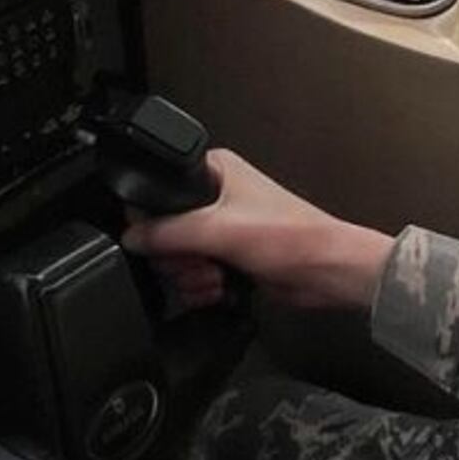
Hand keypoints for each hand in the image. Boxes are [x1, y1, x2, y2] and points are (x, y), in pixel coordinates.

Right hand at [120, 147, 396, 313]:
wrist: (326, 273)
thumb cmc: (291, 238)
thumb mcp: (219, 229)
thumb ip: (169, 232)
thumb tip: (132, 236)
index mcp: (214, 171)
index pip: (159, 190)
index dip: (154, 221)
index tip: (166, 241)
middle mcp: (215, 196)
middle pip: (163, 232)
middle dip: (178, 257)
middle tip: (199, 261)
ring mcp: (221, 230)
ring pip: (177, 259)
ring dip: (190, 276)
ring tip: (214, 276)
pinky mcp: (228, 259)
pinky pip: (194, 276)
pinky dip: (201, 287)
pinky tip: (218, 288)